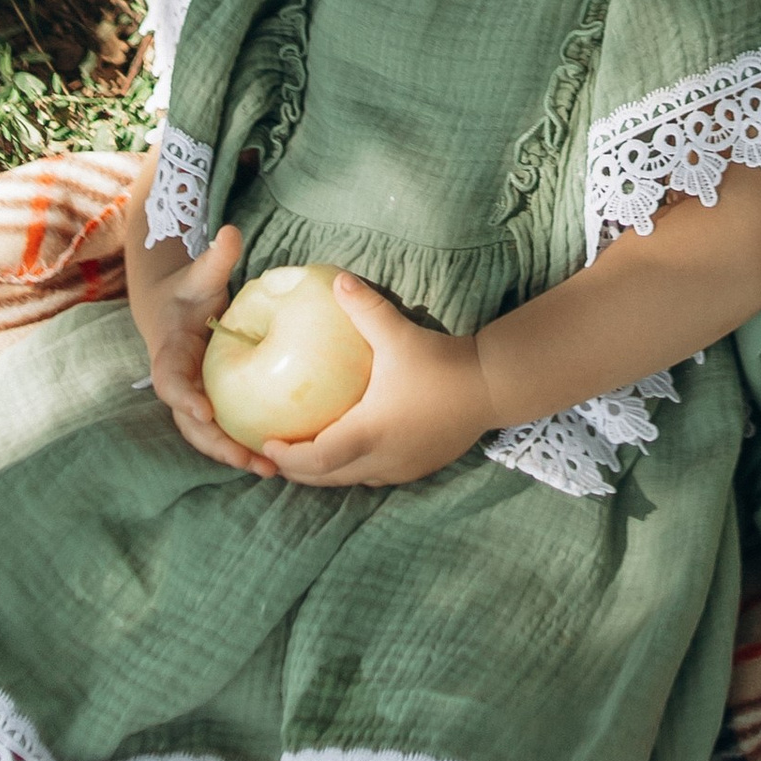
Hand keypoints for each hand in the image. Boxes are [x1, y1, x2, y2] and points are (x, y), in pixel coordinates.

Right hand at [139, 224, 279, 479]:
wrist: (173, 310)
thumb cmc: (188, 290)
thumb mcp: (199, 274)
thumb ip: (214, 259)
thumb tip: (230, 232)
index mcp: (169, 354)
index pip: (171, 380)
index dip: (184, 397)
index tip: (205, 410)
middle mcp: (179, 384)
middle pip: (191, 423)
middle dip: (217, 444)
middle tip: (250, 459)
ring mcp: (193, 399)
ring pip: (208, 436)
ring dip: (234, 454)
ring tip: (271, 470)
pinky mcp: (212, 405)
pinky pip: (226, 430)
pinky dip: (245, 446)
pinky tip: (279, 459)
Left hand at [262, 273, 491, 489]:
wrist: (492, 386)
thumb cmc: (443, 363)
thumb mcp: (399, 334)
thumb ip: (365, 308)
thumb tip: (338, 280)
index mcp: (369, 432)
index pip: (316, 459)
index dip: (288, 456)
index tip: (268, 442)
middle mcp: (381, 459)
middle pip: (327, 478)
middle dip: (298, 469)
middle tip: (276, 452)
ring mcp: (401, 468)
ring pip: (350, 480)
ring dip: (324, 471)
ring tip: (304, 452)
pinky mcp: (418, 467)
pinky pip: (372, 475)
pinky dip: (351, 468)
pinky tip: (348, 448)